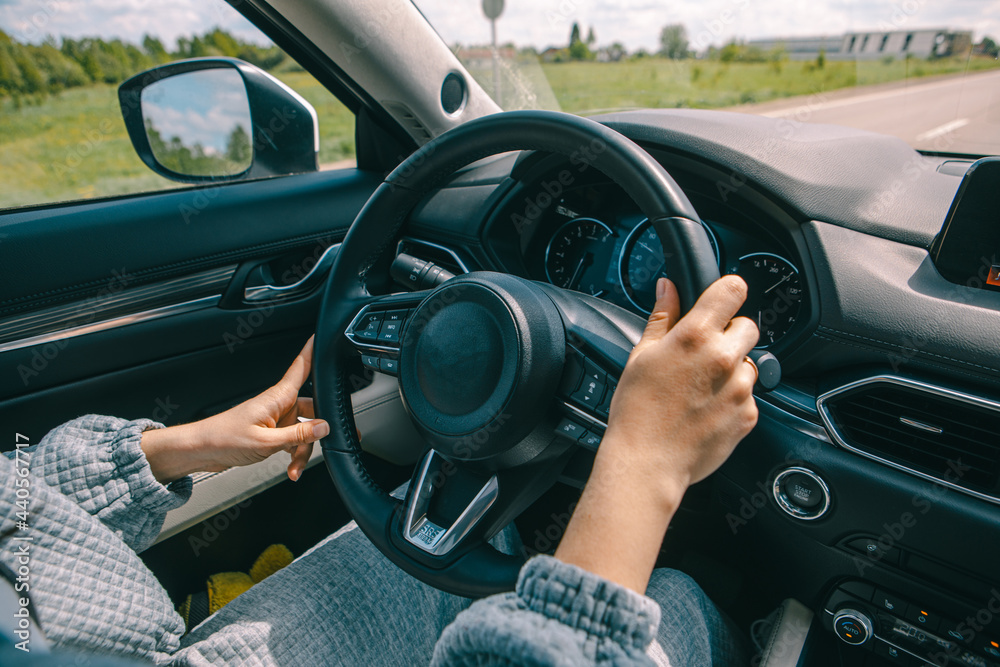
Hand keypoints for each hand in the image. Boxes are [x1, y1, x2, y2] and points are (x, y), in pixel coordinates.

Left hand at [141, 336, 328, 483]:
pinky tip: (291, 468)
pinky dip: (294, 455)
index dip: (312, 352)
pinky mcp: (271, 433)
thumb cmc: (223, 439)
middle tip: (319, 445)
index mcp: (277, 398)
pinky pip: (292, 441)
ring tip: (295, 468)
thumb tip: (324, 427)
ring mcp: (276, 419)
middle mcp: (279, 405)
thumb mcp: (266, 441)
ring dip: (302, 450)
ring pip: (303, 431)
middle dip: (316, 431)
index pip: (301, 368)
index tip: (322, 338)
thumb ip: (298, 435)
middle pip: (311, 410)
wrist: (200, 450)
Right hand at [603, 274, 759, 494]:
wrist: (648, 462)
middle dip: (731, 334)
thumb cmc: (637, 411)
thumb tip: (668, 288)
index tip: (721, 301)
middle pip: (749, 326)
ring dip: (732, 369)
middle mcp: (723, 358)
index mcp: (695, 336)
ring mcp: (740, 388)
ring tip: (701, 388)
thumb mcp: (641, 355)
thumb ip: (662, 317)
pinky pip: (748, 395)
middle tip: (705, 352)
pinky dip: (733, 399)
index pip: (732, 290)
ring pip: (749, 363)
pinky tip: (706, 409)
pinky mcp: (748, 414)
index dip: (727, 292)